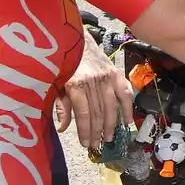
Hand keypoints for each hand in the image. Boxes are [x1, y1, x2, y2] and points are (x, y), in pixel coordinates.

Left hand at [57, 31, 134, 148]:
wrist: (76, 39)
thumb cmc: (64, 64)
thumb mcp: (57, 85)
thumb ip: (61, 106)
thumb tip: (63, 128)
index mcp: (76, 85)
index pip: (84, 114)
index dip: (86, 131)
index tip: (86, 143)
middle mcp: (94, 82)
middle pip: (99, 112)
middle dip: (98, 131)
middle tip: (97, 145)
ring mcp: (107, 78)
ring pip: (112, 106)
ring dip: (111, 124)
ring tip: (109, 138)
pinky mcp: (116, 73)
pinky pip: (125, 93)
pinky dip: (127, 108)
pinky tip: (127, 121)